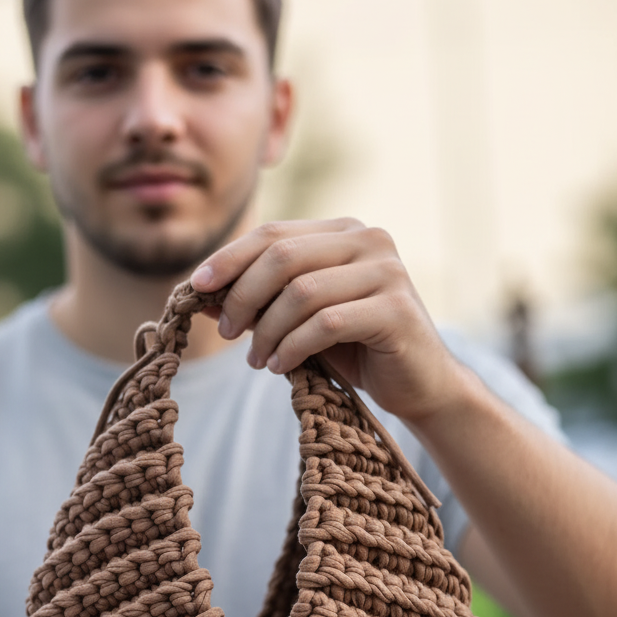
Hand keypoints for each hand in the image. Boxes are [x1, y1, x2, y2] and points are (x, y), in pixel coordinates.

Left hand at [190, 218, 467, 424]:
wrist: (419, 385)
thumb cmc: (356, 349)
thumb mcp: (300, 320)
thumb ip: (261, 300)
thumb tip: (203, 292)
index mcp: (344, 232)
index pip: (274, 234)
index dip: (229, 258)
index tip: (197, 287)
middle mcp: (369, 240)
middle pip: (282, 257)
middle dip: (243, 296)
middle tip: (228, 333)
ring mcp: (387, 272)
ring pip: (301, 292)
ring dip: (267, 330)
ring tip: (256, 360)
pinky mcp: (396, 309)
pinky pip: (326, 323)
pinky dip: (294, 346)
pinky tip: (281, 366)